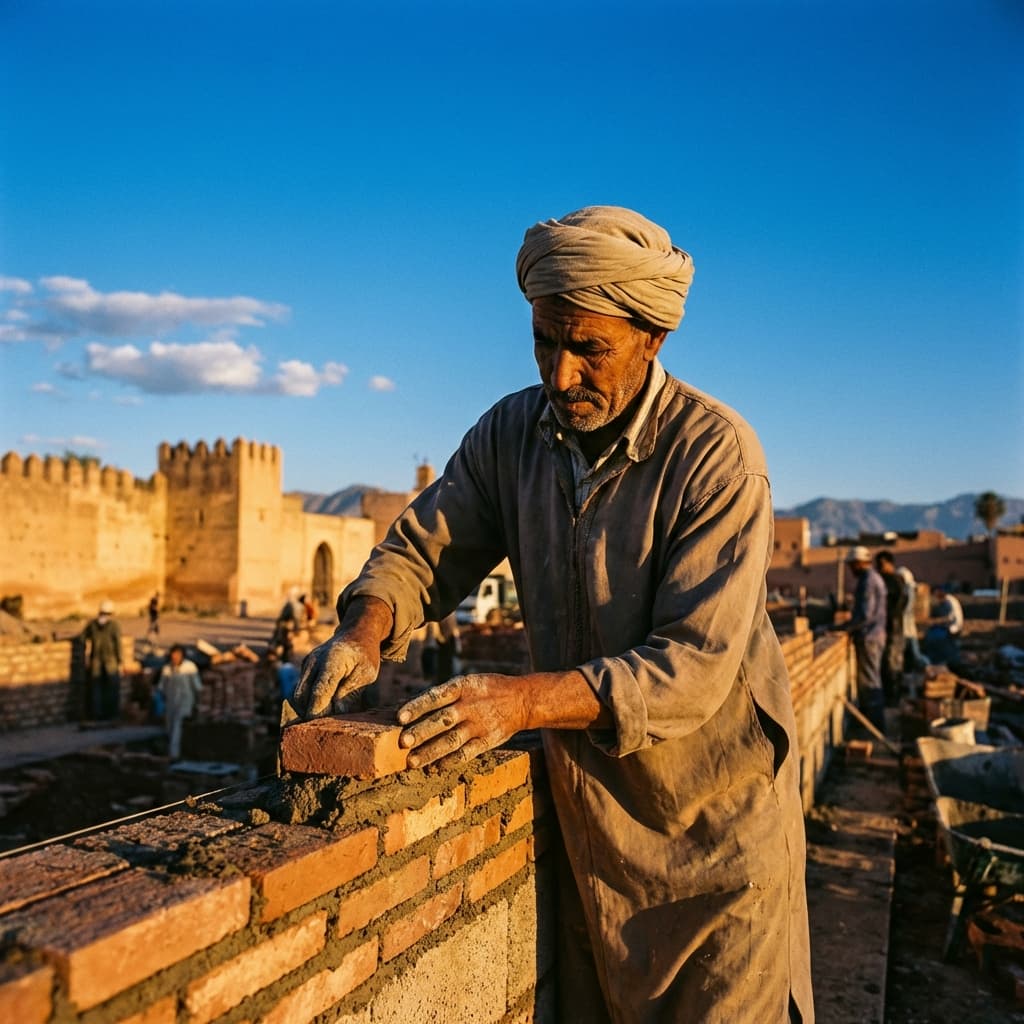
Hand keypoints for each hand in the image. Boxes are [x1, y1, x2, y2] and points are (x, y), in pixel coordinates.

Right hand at [292, 596, 392, 717]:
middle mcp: (314, 661)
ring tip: (323, 720)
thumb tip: (338, 712)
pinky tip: (321, 708)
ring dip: (308, 709)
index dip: (318, 713)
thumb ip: (351, 692)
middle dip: (311, 714)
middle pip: (303, 696)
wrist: (355, 634)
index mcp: (331, 661)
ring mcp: (306, 664)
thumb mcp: (366, 673)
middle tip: (324, 729)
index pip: (320, 692)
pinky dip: (308, 701)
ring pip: (298, 695)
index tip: (322, 729)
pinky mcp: (304, 668)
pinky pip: (301, 690)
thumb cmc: (364, 655)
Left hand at [397, 674, 528, 770]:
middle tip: (402, 743)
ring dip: (431, 752)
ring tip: (412, 762)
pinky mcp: (488, 741)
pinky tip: (435, 768)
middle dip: (421, 732)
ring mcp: (480, 725)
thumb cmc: (487, 690)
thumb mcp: (469, 682)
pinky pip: (467, 753)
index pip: (436, 696)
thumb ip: (445, 695)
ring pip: (452, 740)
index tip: (400, 718)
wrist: (523, 700)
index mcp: (464, 687)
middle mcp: (470, 706)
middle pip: (442, 720)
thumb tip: (413, 709)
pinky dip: (450, 761)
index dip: (417, 707)